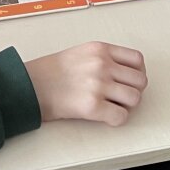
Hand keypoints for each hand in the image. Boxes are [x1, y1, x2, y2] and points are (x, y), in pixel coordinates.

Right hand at [25, 41, 146, 126]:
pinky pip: (121, 117)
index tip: (129, 81)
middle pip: (140, 81)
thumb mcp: (80, 53)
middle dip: (133, 91)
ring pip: (135, 99)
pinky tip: (105, 116)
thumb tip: (125, 74)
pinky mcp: (93, 106)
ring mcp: (98, 85)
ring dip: (126, 106)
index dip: (137, 73)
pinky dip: (116, 119)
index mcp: (100, 49)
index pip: (137, 60)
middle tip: (120, 97)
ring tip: (112, 106)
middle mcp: (102, 64)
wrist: (29, 85)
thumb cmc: (51, 72)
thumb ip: (103, 59)